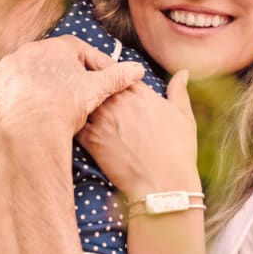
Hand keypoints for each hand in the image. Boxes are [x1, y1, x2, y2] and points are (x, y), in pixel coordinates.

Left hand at [0, 35, 144, 140]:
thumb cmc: (66, 105)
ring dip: (34, 82)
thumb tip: (138, 69)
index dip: (89, 63)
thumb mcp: (97, 89)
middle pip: (49, 59)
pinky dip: (11, 94)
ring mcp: (8, 65)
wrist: (32, 126)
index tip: (96, 78)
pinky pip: (3, 85)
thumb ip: (117, 76)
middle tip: (69, 93)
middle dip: (59, 73)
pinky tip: (20, 107)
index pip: (77, 49)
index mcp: (57, 47)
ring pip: (25, 71)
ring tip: (44, 103)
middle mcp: (30, 49)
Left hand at [76, 71, 200, 198]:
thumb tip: (184, 72)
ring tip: (69, 100)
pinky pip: (73, 124)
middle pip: (91, 81)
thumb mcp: (183, 116)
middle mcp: (117, 101)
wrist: (164, 184)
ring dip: (75, 99)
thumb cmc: (178, 150)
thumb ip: (179, 90)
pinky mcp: (91, 140)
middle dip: (83, 80)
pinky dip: (70, 122)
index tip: (97, 72)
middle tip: (76, 82)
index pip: (112, 69)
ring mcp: (102, 120)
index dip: (102, 69)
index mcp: (137, 92)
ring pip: (79, 100)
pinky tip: (69, 124)